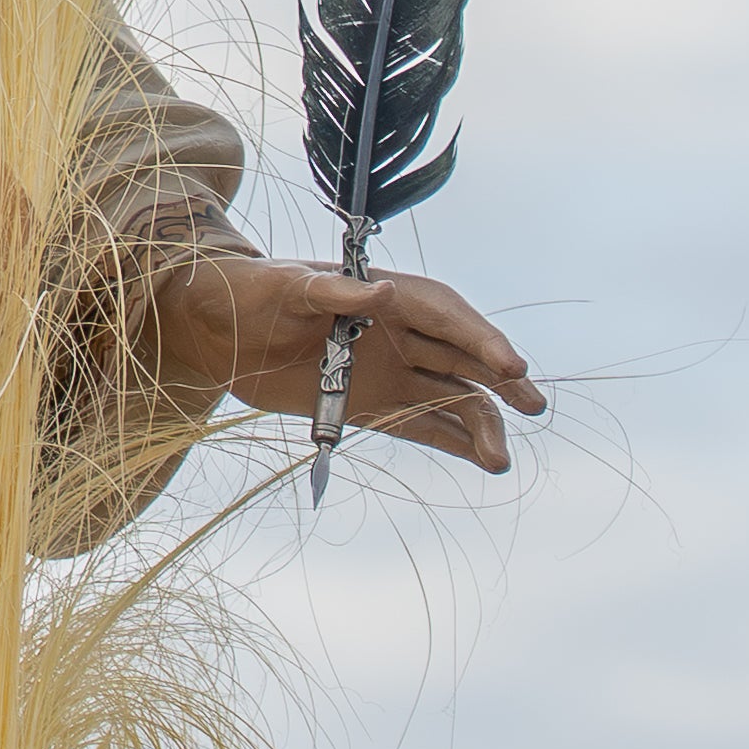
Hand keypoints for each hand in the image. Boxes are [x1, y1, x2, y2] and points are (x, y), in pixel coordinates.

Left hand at [149, 254, 542, 474]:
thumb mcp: (287, 287)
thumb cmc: (251, 292)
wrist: (216, 329)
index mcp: (388, 296)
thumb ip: (334, 294)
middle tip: (533, 406)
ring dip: (479, 424)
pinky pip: (422, 426)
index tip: (510, 365)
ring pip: (450, 397)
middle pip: (463, 358)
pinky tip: (484, 461)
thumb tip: (385, 294)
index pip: (448, 317)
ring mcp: (388, 372)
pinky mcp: (369, 406)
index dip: (482, 340)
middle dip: (500, 382)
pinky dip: (454, 442)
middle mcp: (399, 334)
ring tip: (500, 460)